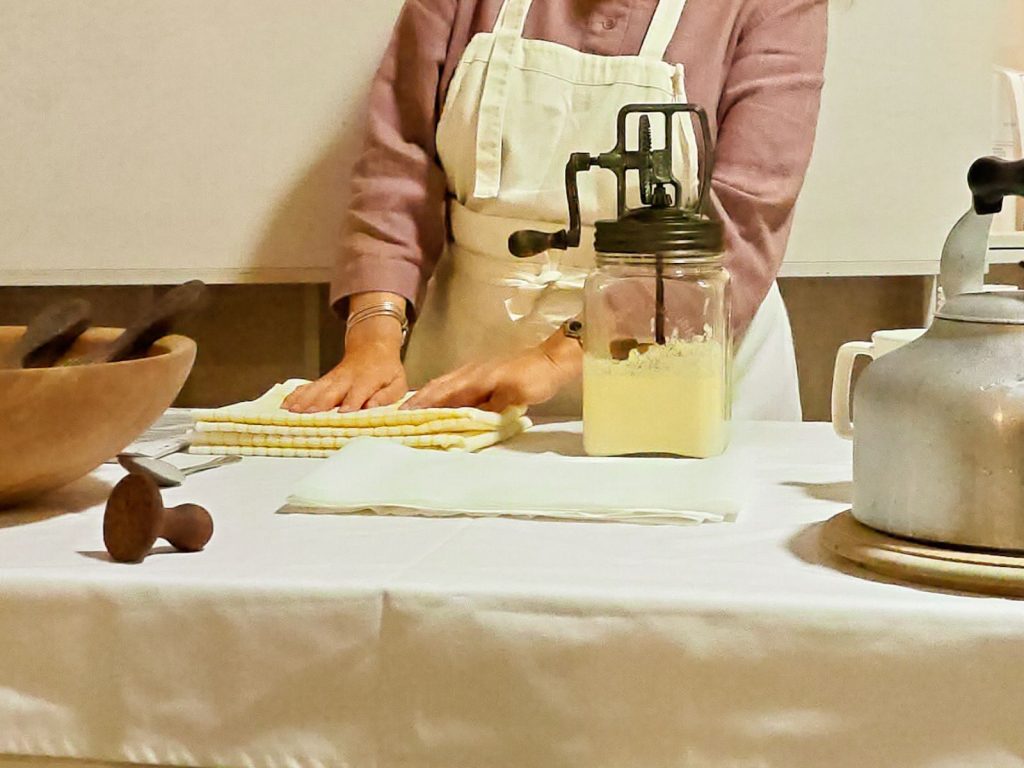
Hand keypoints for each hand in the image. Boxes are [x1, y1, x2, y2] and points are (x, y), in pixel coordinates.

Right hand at [282, 315, 406, 412]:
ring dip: (303, 401)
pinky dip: (296, 395)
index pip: (358, 393)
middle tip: (307, 416)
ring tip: (290, 412)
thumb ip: (387, 396)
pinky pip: (308, 387)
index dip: (351, 403)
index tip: (343, 413)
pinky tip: (285, 404)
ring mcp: (333, 379)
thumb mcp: (397, 383)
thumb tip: (372, 407)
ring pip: (316, 389)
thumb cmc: (387, 370)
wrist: (373, 347)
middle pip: (331, 392)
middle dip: (319, 404)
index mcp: (366, 380)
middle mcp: (346, 379)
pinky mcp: (324, 380)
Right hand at [402, 332, 581, 411]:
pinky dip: (442, 395)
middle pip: (436, 388)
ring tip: (414, 412)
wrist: (551, 360)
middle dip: (417, 402)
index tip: (402, 417)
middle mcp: (469, 374)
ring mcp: (475, 372)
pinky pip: (455, 386)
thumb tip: (466, 420)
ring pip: (444, 386)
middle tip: (400, 417)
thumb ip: (488, 409)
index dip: (421, 406)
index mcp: (472, 379)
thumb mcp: (512, 397)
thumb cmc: (533, 378)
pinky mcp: (483, 375)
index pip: (440, 394)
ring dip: (428, 398)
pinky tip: (441, 403)